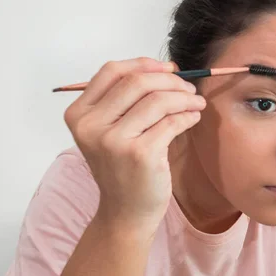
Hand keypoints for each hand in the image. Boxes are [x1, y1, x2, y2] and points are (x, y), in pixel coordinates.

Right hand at [63, 57, 205, 232]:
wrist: (126, 212)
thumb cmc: (123, 168)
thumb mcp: (110, 131)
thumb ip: (126, 100)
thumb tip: (166, 68)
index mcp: (79, 114)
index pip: (112, 71)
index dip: (144, 64)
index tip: (169, 68)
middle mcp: (91, 125)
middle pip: (137, 82)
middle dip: (170, 80)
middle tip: (189, 89)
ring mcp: (114, 141)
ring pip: (158, 100)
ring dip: (184, 98)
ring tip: (196, 103)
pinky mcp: (140, 154)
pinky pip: (172, 121)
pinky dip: (188, 115)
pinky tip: (193, 118)